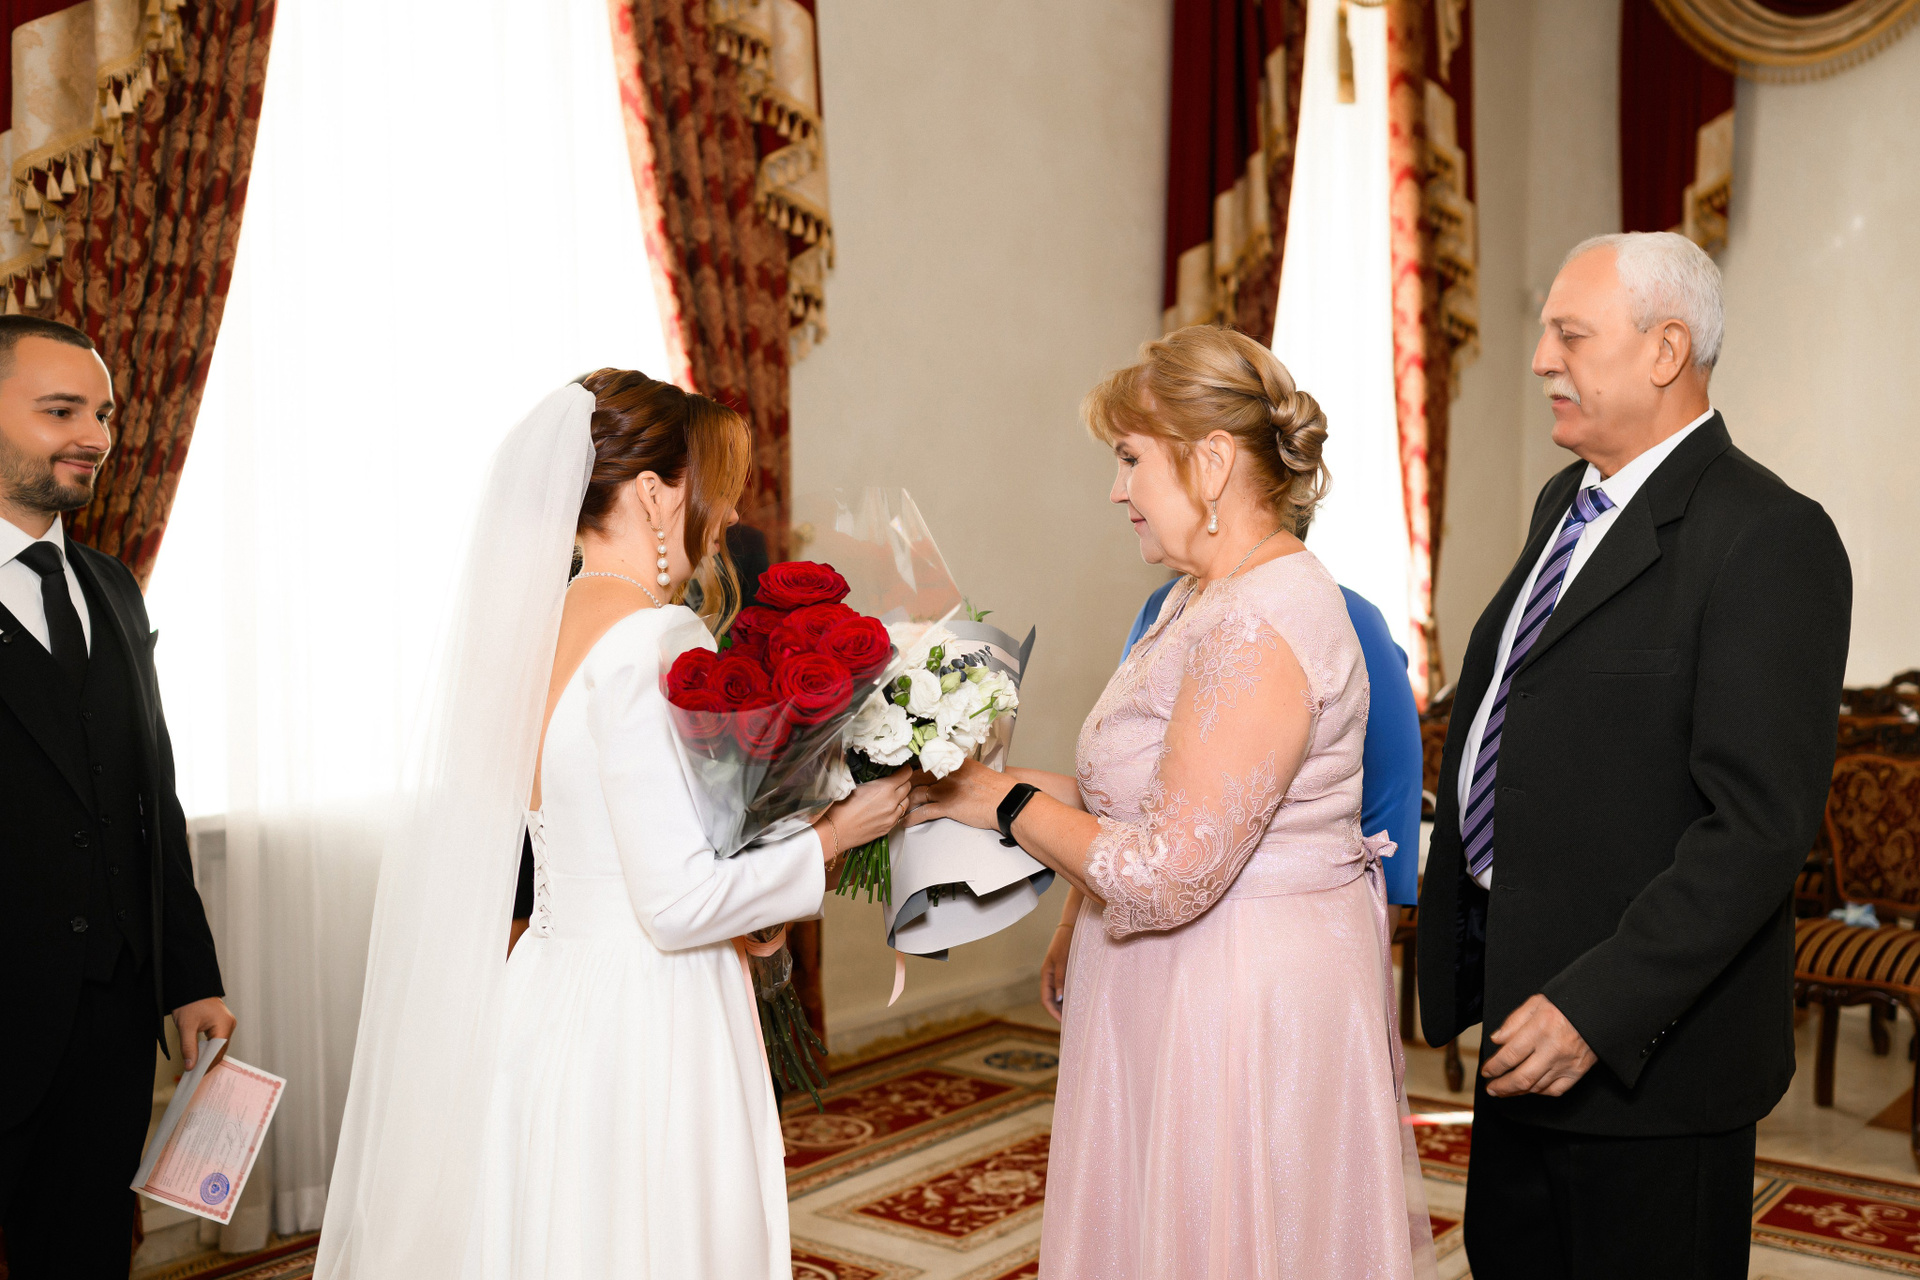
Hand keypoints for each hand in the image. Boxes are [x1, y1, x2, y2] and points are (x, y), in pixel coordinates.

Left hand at [172, 997, 236, 1069]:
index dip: (207, 1065)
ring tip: (195, 1066)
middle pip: (220, 1050)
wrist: (191, 986)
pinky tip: (199, 1054)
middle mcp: (228, 1025)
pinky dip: (208, 1049)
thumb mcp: (186, 1027)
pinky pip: (216, 1040)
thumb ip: (189, 1047)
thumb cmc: (190, 1001)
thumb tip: (190, 1065)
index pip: (218, 1052)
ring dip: (207, 1056)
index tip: (196, 1075)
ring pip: (218, 1046)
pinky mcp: (221, 1023)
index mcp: (224, 1025)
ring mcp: (226, 1024)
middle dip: (207, 1062)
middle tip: (193, 1073)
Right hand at [823, 768, 911, 852]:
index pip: (906, 774)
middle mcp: (892, 802)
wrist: (835, 831)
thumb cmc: (841, 808)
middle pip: (908, 786)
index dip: (904, 769)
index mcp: (884, 788)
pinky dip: (897, 809)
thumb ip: (874, 781)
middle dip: (903, 782)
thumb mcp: (857, 785)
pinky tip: (886, 808)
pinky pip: (899, 815)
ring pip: (906, 802)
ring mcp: (892, 817)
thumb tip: (880, 777)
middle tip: (896, 780)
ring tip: (891, 795)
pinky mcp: (888, 827)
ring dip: (902, 796)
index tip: (901, 769)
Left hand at [906, 758, 1016, 831]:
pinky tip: (905, 822)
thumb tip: (954, 772)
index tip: (906, 774)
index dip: (914, 769)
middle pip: (917, 777)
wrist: (1006, 800)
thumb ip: (962, 769)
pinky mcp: (947, 806)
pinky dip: (912, 818)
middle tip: (897, 792)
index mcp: (954, 762)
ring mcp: (946, 789)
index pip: (927, 762)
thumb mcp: (977, 770)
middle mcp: (946, 773)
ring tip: (898, 808)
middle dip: (905, 785)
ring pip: (917, 794)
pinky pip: (923, 812)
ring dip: (905, 802)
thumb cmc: (997, 787)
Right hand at [1040, 925, 1071, 1021]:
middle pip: (1051, 999)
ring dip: (1064, 1005)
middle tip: (1071, 1022)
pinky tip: (1078, 1000)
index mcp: (1046, 974)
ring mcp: (1057, 973)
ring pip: (1058, 994)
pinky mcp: (1065, 970)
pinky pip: (1064, 987)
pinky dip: (1069, 996)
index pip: (1046, 999)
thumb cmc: (1067, 942)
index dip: (1053, 1013)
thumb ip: (1061, 979)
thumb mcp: (1063, 961)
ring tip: (1075, 1014)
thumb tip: (1059, 998)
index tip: (1063, 1022)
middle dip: (1058, 1012)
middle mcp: (1050, 976)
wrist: (1073, 925)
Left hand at [1481, 994, 1596, 1097]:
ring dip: (1518, 1091)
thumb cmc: (1565, 1005)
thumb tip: (1497, 1040)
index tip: (1486, 1071)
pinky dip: (1540, 1092)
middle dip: (1502, 1086)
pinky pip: (1555, 1090)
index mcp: (1540, 1029)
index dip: (1494, 1067)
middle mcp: (1553, 1049)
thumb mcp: (1535, 1003)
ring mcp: (1566, 1064)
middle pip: (1522, 1077)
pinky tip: (1530, 1089)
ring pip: (1537, 1086)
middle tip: (1491, 1089)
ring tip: (1505, 1090)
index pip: (1510, 1055)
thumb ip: (1513, 1022)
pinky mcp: (1577, 1072)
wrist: (1598, 1011)